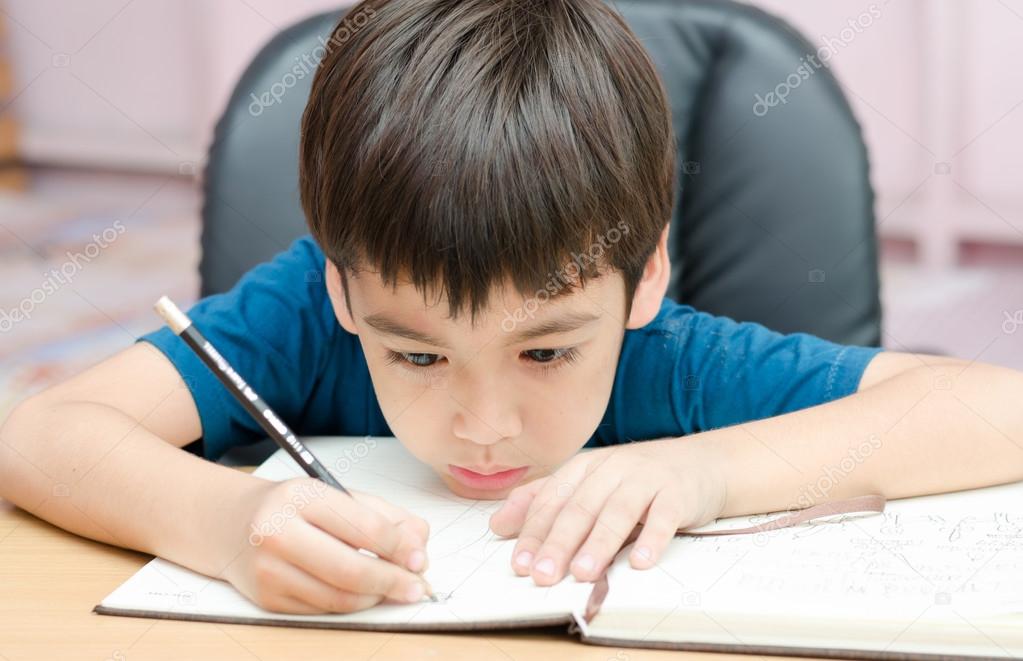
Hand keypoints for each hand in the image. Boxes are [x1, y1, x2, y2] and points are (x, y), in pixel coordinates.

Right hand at [223, 477, 430, 612]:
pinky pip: (322, 609)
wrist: (232, 524)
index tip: (420, 558)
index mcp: (301, 496)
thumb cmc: (294, 508)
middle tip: (417, 587)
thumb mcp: (337, 496)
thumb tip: (418, 544)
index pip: (363, 527)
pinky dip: (351, 604)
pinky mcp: (266, 598)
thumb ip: (384, 516)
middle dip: (393, 582)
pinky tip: (364, 594)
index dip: (399, 548)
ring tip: (394, 589)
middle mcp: (277, 532)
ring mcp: (268, 569)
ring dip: (375, 597)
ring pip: (338, 597)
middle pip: (350, 569)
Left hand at [489, 439, 726, 584]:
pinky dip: (652, 539)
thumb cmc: (637, 481)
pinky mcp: (678, 493)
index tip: (520, 563)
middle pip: (580, 507)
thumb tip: (497, 525)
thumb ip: (544, 502)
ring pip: (617, 512)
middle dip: (559, 543)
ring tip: (583, 573)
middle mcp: (612, 468)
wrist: (701, 462)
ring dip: (599, 544)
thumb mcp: (589, 484)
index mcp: (585, 467)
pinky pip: (663, 517)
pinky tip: (641, 562)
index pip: (552, 499)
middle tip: (543, 574)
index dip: (534, 531)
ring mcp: (646, 479)